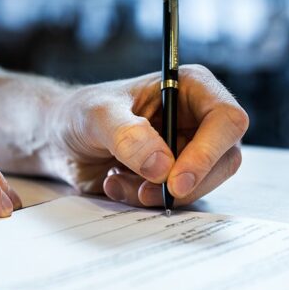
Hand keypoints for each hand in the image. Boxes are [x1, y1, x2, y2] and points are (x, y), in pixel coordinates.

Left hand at [52, 64, 247, 206]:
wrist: (62, 139)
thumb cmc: (81, 112)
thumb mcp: (97, 115)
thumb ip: (127, 135)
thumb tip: (162, 166)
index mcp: (191, 89)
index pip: (226, 120)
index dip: (209, 152)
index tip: (176, 180)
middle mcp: (198, 120)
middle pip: (224, 159)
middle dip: (186, 183)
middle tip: (146, 192)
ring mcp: (189, 151)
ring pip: (201, 185)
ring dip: (159, 194)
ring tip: (118, 181)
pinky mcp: (175, 177)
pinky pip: (177, 200)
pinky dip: (147, 201)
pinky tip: (117, 185)